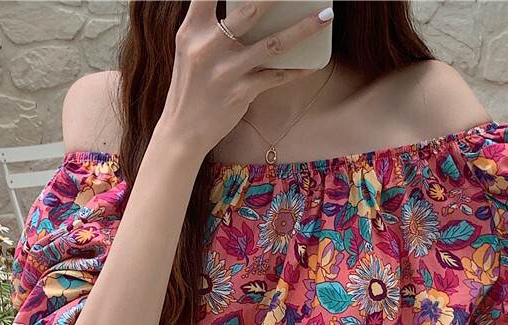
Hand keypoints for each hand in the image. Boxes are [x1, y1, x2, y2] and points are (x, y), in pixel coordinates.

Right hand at [161, 0, 333, 153]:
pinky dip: (296, 69)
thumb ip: (211, 26)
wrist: (182, 130)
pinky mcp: (240, 92)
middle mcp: (208, 46)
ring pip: (272, 44)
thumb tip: (250, 7)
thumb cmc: (191, 86)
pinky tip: (313, 63)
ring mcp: (226, 71)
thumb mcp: (191, 49)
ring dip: (303, 29)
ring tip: (325, 16)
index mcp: (192, 29)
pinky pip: (276, 77)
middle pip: (249, 10)